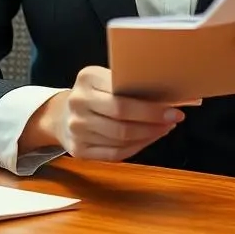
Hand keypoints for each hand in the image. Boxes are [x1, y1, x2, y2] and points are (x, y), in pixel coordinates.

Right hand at [37, 66, 196, 162]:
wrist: (61, 115)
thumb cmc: (94, 94)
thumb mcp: (104, 79)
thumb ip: (128, 85)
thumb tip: (167, 97)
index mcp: (87, 79)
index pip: (123, 99)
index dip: (150, 108)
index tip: (173, 109)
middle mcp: (78, 104)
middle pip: (122, 121)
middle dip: (153, 122)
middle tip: (173, 119)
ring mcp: (77, 130)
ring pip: (121, 139)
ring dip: (148, 135)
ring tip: (163, 128)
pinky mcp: (79, 150)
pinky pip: (115, 154)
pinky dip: (137, 147)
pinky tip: (148, 138)